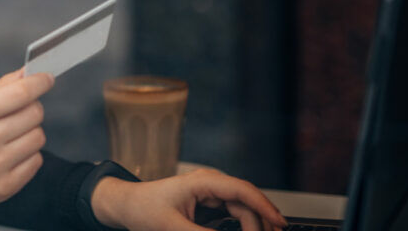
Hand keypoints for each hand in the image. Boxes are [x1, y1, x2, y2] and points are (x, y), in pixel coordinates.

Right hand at [0, 67, 54, 211]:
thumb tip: (27, 73)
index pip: (19, 93)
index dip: (39, 82)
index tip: (46, 78)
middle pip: (34, 113)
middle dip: (31, 109)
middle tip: (17, 114)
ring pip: (39, 137)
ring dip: (30, 133)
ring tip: (10, 138)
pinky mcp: (6, 185)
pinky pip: (37, 160)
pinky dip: (28, 155)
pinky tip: (10, 155)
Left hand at [90, 167, 288, 230]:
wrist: (127, 204)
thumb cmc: (144, 209)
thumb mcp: (173, 228)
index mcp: (202, 182)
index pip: (242, 190)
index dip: (264, 206)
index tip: (280, 223)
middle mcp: (209, 183)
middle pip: (246, 201)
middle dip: (261, 221)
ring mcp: (209, 191)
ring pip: (242, 207)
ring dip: (253, 223)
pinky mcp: (208, 201)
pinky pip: (233, 211)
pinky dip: (243, 223)